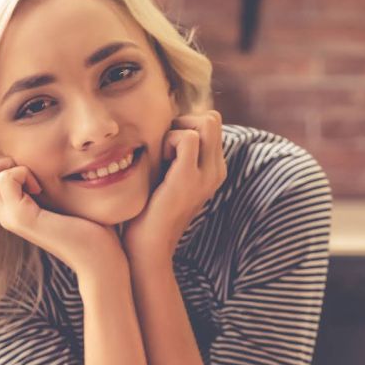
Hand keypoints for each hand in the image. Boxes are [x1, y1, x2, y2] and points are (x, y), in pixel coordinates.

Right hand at [0, 155, 123, 278]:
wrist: (101, 260)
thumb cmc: (90, 228)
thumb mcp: (63, 199)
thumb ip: (47, 184)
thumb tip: (49, 157)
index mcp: (11, 208)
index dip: (2, 161)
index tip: (32, 174)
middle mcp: (4, 213)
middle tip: (30, 175)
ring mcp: (9, 217)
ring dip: (10, 165)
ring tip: (36, 183)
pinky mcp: (22, 218)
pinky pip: (5, 178)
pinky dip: (23, 173)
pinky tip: (42, 190)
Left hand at [123, 110, 226, 264]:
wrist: (148, 246)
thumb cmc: (148, 210)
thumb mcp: (167, 175)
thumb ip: (173, 153)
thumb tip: (165, 123)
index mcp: (214, 170)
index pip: (211, 123)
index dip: (186, 124)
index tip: (166, 149)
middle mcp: (217, 171)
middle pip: (212, 118)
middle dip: (183, 122)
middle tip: (164, 149)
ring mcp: (207, 175)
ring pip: (206, 122)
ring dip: (177, 130)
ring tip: (163, 157)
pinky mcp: (190, 178)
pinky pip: (188, 137)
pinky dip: (169, 140)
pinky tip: (159, 163)